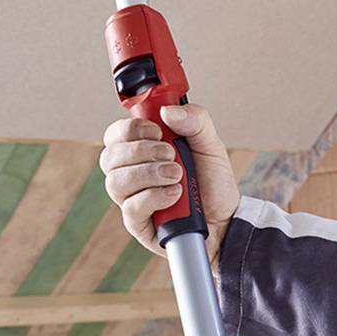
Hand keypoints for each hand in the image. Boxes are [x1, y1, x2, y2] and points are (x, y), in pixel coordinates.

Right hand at [99, 104, 240, 264]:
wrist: (226, 217)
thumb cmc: (212, 180)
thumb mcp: (210, 143)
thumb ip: (195, 120)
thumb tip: (168, 111)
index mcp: (142, 150)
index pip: (116, 134)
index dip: (130, 129)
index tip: (158, 130)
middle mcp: (131, 173)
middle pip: (110, 157)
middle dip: (142, 151)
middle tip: (172, 154)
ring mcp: (132, 199)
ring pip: (115, 182)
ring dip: (149, 174)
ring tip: (177, 175)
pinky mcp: (138, 224)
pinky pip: (131, 208)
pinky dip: (154, 197)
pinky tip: (175, 194)